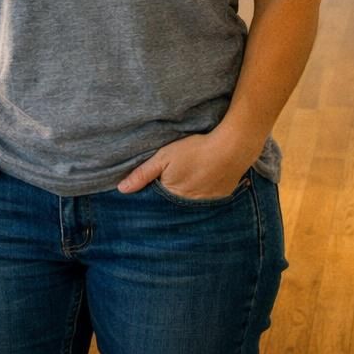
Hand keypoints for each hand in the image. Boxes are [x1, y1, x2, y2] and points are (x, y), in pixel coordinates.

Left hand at [116, 131, 256, 198]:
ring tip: (190, 181)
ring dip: (188, 196)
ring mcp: (207, 204)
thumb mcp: (164, 157)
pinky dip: (203, 193)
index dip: (154, 196)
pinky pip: (207, 201)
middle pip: (174, 205)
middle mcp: (189, 205)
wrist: (231, 147)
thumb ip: (142, 174)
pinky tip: (204, 181)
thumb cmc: (195, 150)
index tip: (154, 187)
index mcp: (172, 196)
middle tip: (175, 181)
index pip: (157, 204)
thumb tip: (122, 190)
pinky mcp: (221, 198)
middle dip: (170, 199)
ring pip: (191, 204)